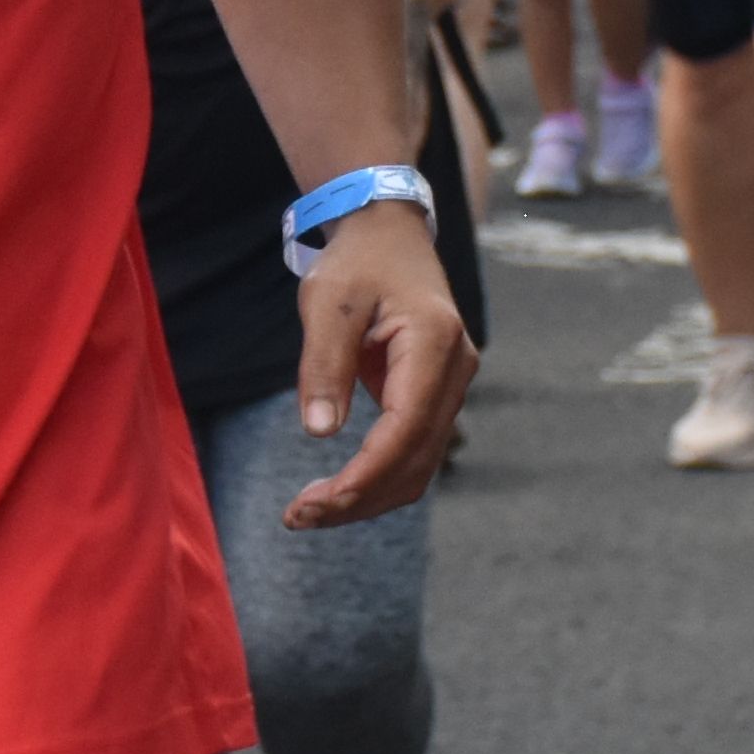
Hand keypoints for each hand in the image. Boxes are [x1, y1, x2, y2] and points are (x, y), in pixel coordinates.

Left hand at [284, 202, 474, 523]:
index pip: (404, 430)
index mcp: (434, 344)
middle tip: (297, 519)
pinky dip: (376, 479)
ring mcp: (452, 386)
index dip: (364, 476)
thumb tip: (319, 432)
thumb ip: (324, 364)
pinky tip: (334, 492)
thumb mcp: (327, 302)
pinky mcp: (435, 396)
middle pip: (416, 461)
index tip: (317, 504)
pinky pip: (412, 452)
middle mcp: (456, 371)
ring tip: (306, 513)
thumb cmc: (356, 262)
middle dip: (359, 499)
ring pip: (418, 466)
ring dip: (367, 497)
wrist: (388, 234)